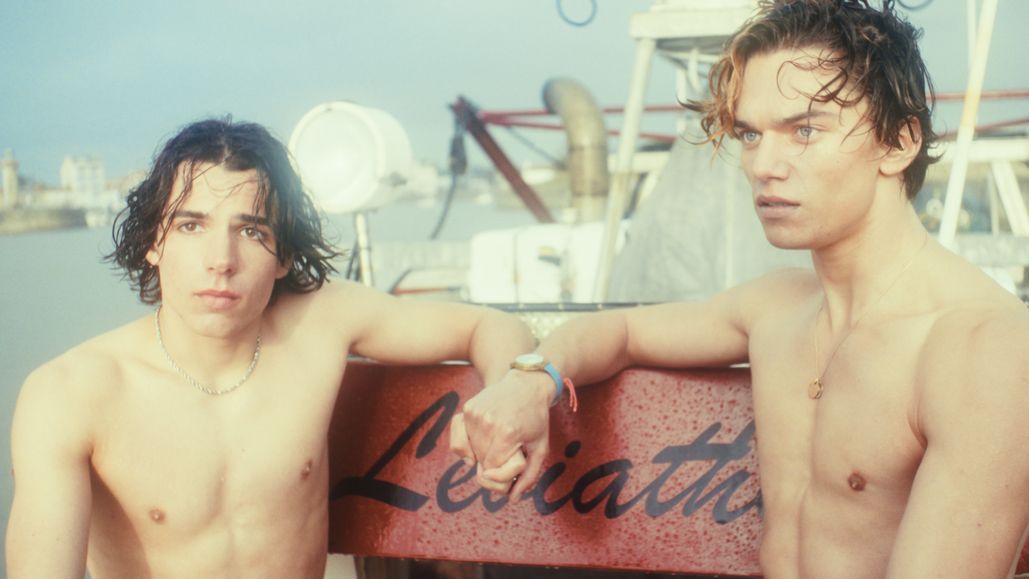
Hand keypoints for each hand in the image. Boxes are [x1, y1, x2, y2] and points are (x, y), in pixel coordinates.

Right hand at [449, 370, 552, 497]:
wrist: (527, 384)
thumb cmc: (536, 418)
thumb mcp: (540, 448)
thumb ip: (528, 477)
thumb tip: (512, 499)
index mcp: (507, 433)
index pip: (493, 469)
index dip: (503, 474)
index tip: (513, 465)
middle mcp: (487, 422)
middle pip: (481, 462)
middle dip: (494, 466)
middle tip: (508, 455)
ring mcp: (475, 414)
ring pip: (470, 452)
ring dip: (481, 455)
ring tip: (497, 445)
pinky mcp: (468, 408)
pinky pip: (459, 438)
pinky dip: (467, 446)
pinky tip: (477, 444)